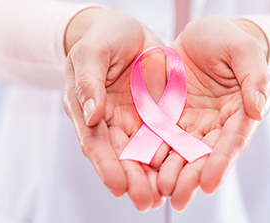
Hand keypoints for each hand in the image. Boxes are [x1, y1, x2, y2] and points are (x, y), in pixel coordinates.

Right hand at [63, 8, 168, 210]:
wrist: (126, 28)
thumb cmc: (102, 37)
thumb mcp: (92, 53)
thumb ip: (89, 83)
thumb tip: (91, 115)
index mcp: (87, 111)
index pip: (96, 143)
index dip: (106, 166)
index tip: (117, 185)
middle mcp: (109, 123)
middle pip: (120, 158)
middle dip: (132, 180)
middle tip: (145, 201)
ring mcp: (133, 122)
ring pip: (143, 156)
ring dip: (151, 179)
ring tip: (162, 200)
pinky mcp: (156, 117)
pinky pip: (165, 141)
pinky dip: (172, 160)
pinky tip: (182, 177)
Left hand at [154, 15, 269, 209]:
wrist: (200, 33)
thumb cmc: (228, 39)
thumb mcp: (244, 50)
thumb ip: (254, 79)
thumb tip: (259, 109)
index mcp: (239, 113)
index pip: (232, 143)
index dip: (221, 164)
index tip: (209, 183)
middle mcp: (214, 125)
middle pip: (204, 156)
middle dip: (191, 178)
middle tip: (179, 198)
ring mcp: (190, 123)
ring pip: (180, 153)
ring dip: (171, 174)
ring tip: (160, 192)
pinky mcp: (167, 116)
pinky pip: (158, 137)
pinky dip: (152, 154)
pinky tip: (142, 169)